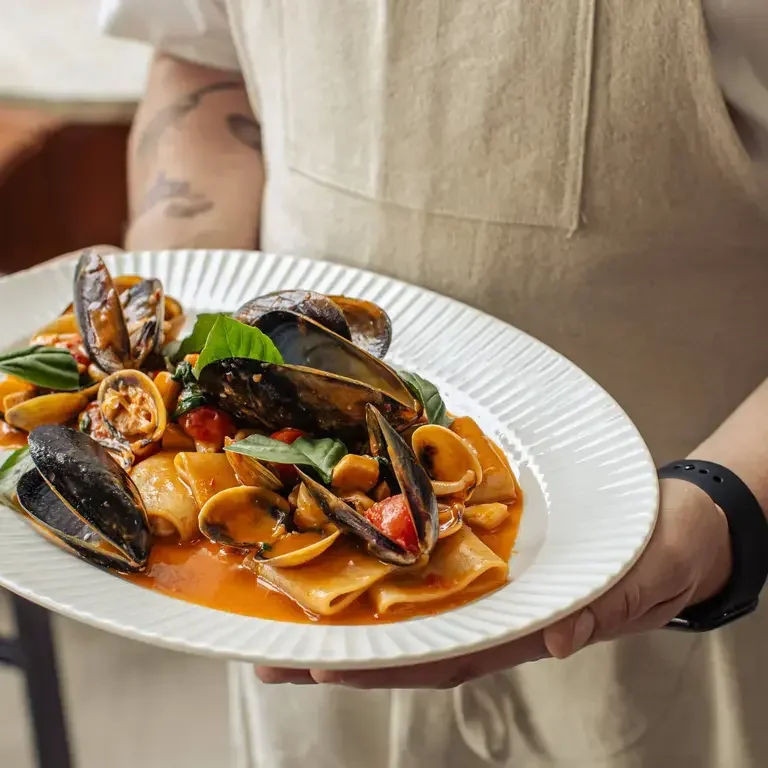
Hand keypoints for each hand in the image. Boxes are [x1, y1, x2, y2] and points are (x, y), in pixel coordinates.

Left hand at [255, 478, 731, 687]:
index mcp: (520, 629)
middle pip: (407, 640)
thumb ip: (599, 611)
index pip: (444, 657)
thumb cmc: (657, 554)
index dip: (384, 666)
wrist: (672, 524)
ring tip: (282, 618)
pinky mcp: (485, 546)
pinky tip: (345, 556)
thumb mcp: (636, 583)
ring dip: (347, 615)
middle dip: (339, 653)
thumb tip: (553, 639)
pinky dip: (385, 565)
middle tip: (269, 657)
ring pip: (408, 605)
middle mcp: (490, 611)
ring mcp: (485, 580)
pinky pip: (428, 559)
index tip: (324, 668)